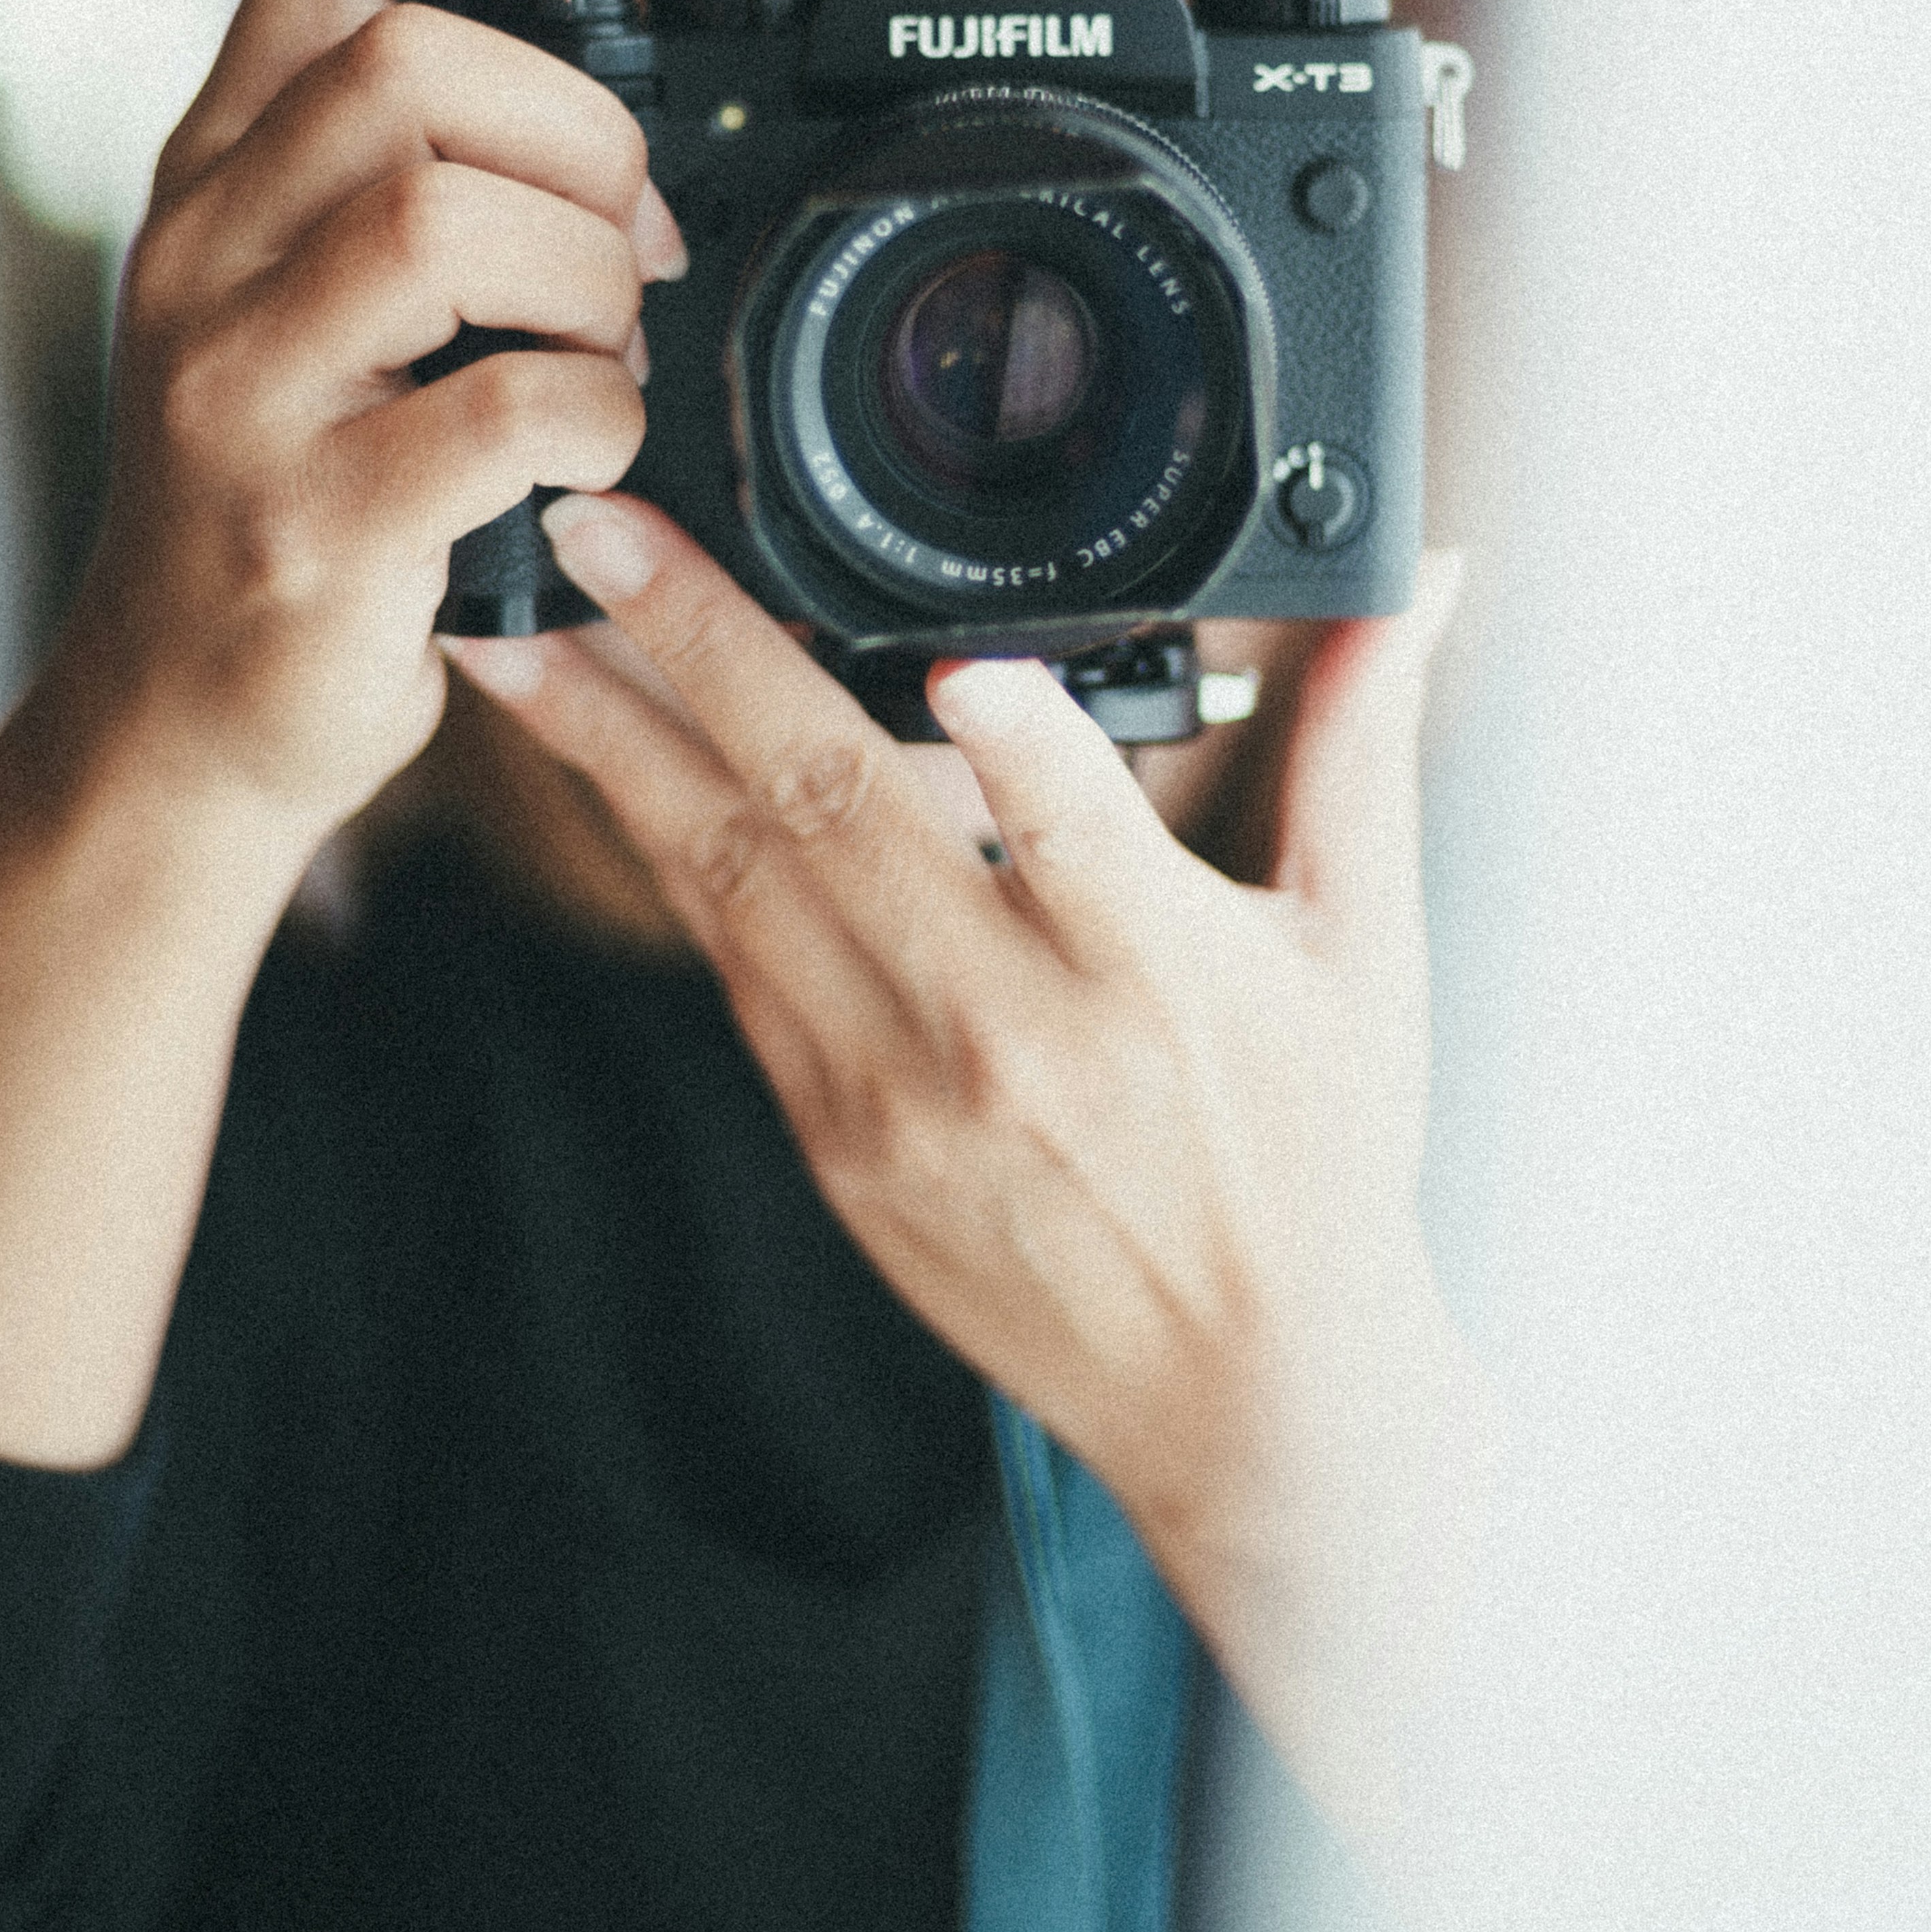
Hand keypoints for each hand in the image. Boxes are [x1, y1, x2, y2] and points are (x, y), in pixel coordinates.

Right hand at [55, 0, 685, 837]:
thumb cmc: (286, 495)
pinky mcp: (313, 522)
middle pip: (412, 68)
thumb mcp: (302, 301)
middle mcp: (205, 256)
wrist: (176, 720)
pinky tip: (591, 459)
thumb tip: (610, 81)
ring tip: (605, 354)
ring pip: (446, 216)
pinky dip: (598, 419)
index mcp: (217, 175)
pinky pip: (507, 408)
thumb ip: (400, 179)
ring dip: (589, 277)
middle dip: (579, 136)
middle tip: (631, 241)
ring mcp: (242, 388)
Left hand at [452, 505, 1482, 1843]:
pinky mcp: (835, 1137)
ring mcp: (902, 1094)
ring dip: (613, 743)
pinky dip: (652, 844)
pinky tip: (585, 754)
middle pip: (845, 818)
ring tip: (514, 629)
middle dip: (704, 657)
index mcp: (1164, 982)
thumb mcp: (1368, 949)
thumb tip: (1416, 581)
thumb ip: (1360, 745)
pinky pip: (728, 960)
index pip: (1094, 845)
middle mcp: (1017, 1036)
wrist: (1245, 1399)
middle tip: (598, 532)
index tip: (965, 661)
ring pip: (735, 881)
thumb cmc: (1318, 1159)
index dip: (1030, 755)